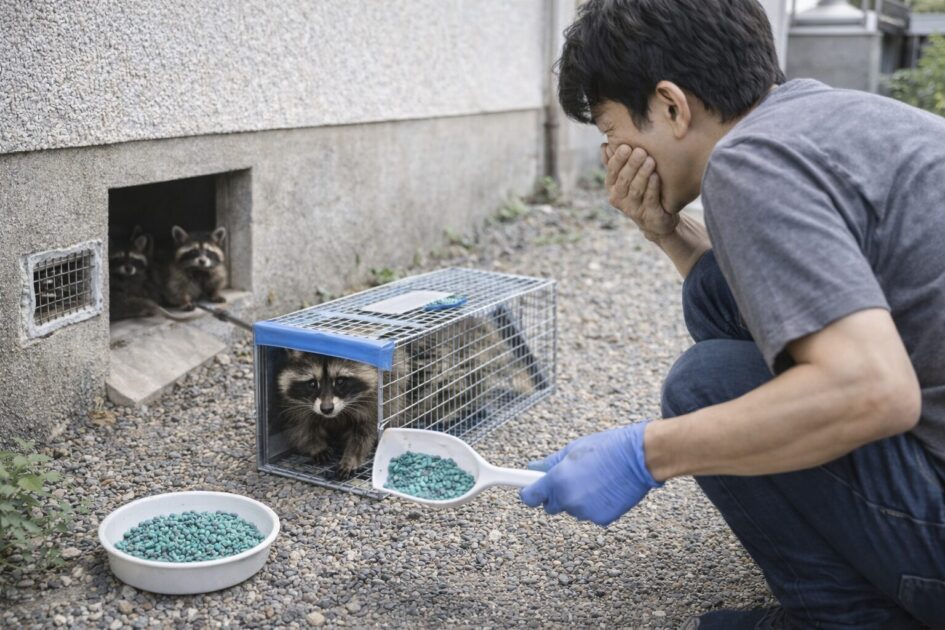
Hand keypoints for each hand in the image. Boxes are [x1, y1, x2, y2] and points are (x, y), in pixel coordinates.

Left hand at [520, 422, 661, 526]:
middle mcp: (568, 500)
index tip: (529, 488)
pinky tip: (606, 489)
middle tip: (571, 478)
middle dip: (555, 495)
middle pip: (550, 506)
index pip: (529, 497)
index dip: (528, 492)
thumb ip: (550, 463)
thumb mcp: (573, 450)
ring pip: (572, 509)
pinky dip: (594, 505)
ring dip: (577, 499)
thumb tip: (531, 467)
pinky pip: (590, 514)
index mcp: (557, 480)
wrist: (639, 458)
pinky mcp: (601, 519)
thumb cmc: (607, 448)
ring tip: (595, 479)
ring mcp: (585, 512)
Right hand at [603, 143, 678, 241]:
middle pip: (623, 180)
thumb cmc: (641, 191)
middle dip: (632, 165)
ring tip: (650, 161)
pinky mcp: (648, 215)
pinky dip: (652, 187)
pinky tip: (656, 176)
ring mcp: (633, 208)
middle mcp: (618, 198)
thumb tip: (604, 146)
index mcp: (612, 186)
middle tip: (640, 151)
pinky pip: (649, 199)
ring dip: (642, 174)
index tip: (626, 146)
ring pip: (636, 189)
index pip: (612, 171)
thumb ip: (615, 162)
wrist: (656, 219)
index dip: (618, 159)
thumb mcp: (627, 176)